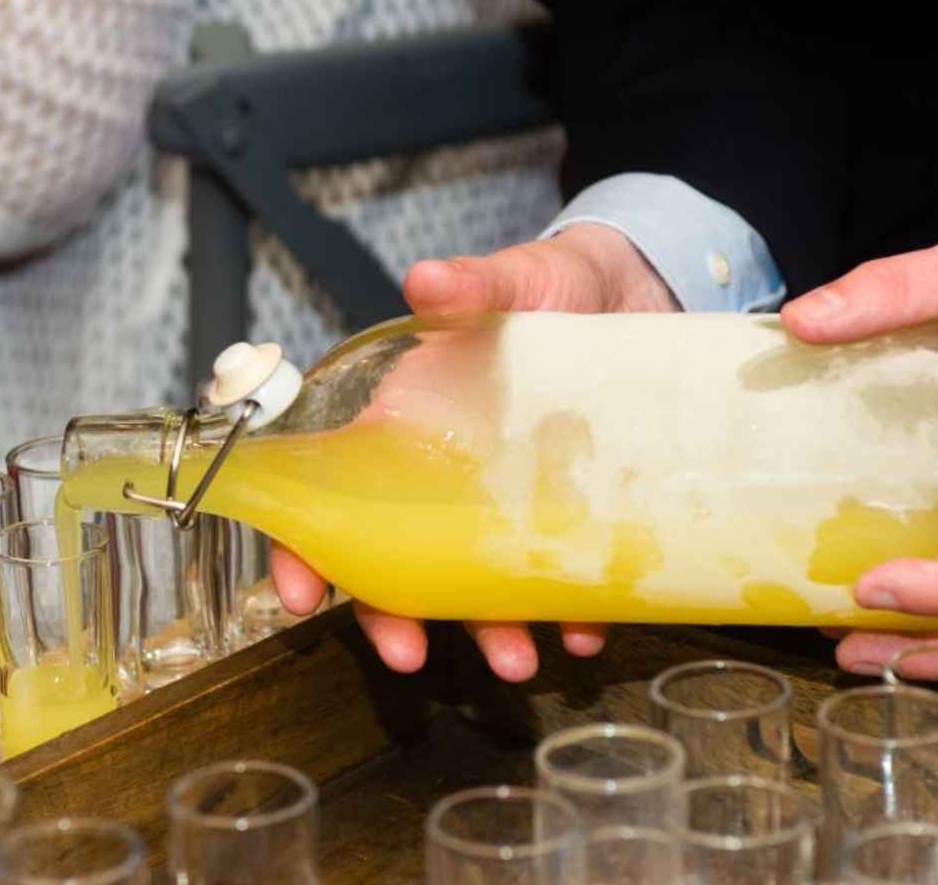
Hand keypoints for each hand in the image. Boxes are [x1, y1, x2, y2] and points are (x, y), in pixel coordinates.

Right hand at [272, 222, 677, 680]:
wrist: (639, 293)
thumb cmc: (553, 285)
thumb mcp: (514, 282)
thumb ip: (473, 287)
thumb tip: (427, 279)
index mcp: (409, 426)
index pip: (332, 494)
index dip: (306, 548)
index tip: (299, 598)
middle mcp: (448, 478)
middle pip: (398, 561)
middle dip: (397, 617)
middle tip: (409, 657)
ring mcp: (509, 505)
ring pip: (479, 586)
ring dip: (490, 631)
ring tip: (519, 659)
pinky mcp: (574, 515)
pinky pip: (565, 580)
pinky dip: (575, 613)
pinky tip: (587, 632)